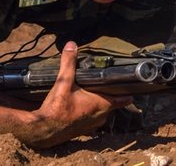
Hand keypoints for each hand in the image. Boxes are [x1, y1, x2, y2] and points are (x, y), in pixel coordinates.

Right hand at [0, 41, 131, 147]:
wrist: (45, 130)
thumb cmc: (57, 108)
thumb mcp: (63, 82)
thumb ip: (69, 63)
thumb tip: (72, 45)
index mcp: (102, 104)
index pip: (123, 99)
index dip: (127, 92)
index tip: (130, 85)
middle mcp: (101, 116)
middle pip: (112, 103)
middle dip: (110, 93)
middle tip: (106, 82)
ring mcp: (93, 124)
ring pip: (102, 111)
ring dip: (99, 103)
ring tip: (92, 91)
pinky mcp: (85, 129)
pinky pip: (93, 118)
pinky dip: (90, 111)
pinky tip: (80, 104)